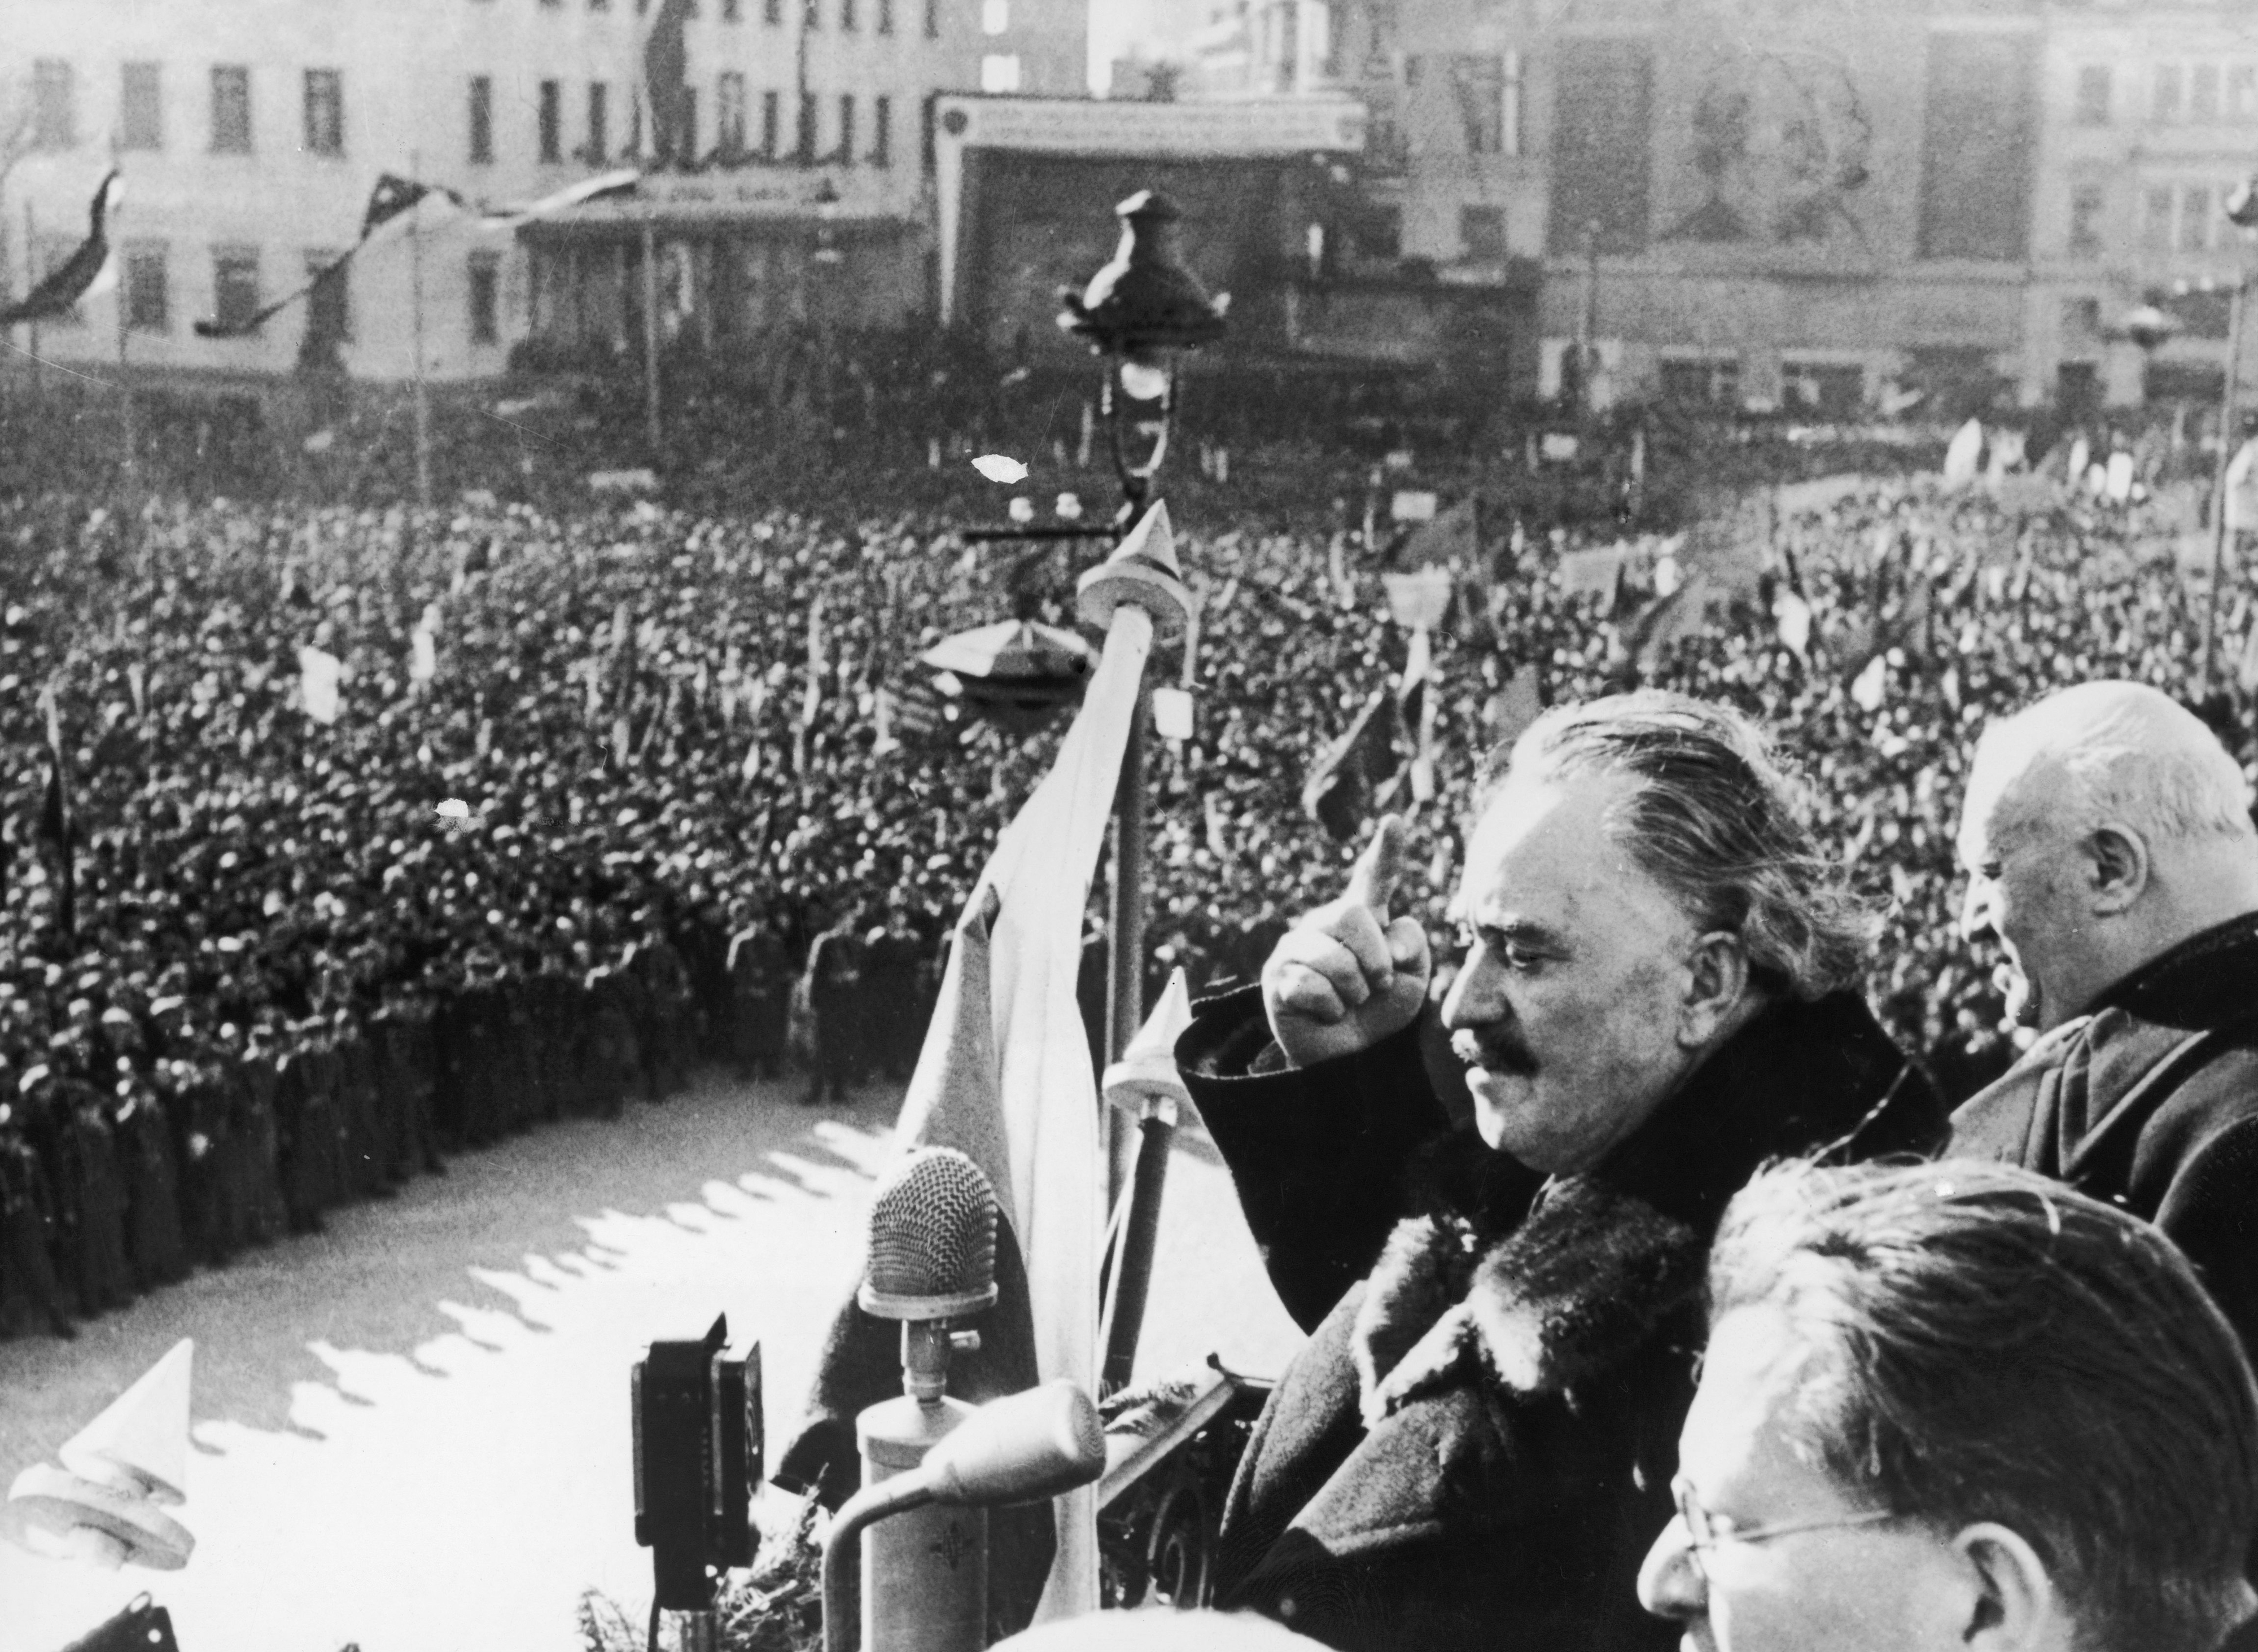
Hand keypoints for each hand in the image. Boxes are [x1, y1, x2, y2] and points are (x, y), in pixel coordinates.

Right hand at [1262, 814, 1432, 1067]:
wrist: (1354, 1061)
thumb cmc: (1381, 1012)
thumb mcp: (1414, 978)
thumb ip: (1412, 945)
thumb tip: (1387, 937)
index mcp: (1363, 918)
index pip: (1373, 878)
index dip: (1386, 851)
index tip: (1395, 822)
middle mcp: (1325, 924)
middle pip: (1353, 914)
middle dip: (1376, 958)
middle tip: (1377, 986)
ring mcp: (1296, 947)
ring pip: (1333, 957)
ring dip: (1354, 991)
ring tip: (1350, 1003)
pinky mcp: (1277, 976)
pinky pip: (1311, 986)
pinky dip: (1330, 1008)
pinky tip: (1327, 1013)